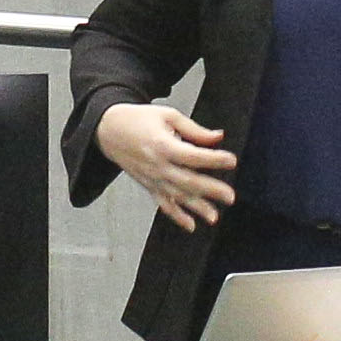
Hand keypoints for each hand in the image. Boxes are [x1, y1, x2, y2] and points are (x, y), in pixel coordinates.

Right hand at [99, 102, 236, 229]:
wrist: (109, 130)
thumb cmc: (138, 120)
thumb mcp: (168, 116)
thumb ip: (194, 129)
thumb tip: (217, 137)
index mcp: (162, 145)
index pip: (193, 156)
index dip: (214, 159)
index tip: (232, 161)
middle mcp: (157, 165)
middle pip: (187, 181)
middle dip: (210, 190)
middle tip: (229, 196)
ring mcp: (152, 178)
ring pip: (177, 196)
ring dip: (196, 208)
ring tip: (213, 216)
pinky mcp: (148, 185)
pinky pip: (163, 204)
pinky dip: (176, 216)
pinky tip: (190, 225)